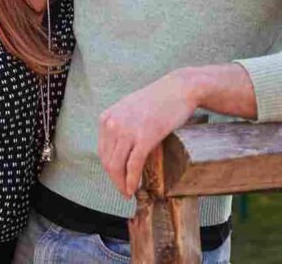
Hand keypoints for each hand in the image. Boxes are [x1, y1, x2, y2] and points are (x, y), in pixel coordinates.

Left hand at [97, 70, 198, 198]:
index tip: (117, 178)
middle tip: (123, 191)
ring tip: (128, 192)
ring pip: (117, 166)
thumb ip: (120, 125)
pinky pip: (133, 165)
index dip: (109, 169)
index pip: (102, 151)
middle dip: (114, 180)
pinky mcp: (144, 138)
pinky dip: (132, 180)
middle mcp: (113, 124)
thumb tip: (119, 149)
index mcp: (107, 117)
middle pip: (107, 161)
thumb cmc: (157, 100)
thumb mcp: (129, 109)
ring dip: (122, 184)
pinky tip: (134, 189)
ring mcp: (127, 131)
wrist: (179, 89)